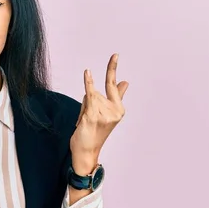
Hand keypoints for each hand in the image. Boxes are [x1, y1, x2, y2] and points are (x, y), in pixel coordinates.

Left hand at [69, 53, 128, 172]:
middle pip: (100, 91)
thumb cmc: (94, 132)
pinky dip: (88, 83)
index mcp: (119, 110)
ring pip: (90, 96)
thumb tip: (125, 82)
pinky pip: (89, 94)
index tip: (115, 55)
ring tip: (85, 122)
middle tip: (115, 55)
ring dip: (83, 108)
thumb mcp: (105, 114)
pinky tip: (88, 72)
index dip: (113, 69)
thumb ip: (114, 96)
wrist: (85, 152)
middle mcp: (115, 111)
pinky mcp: (93, 115)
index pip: (114, 86)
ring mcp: (104, 113)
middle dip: (107, 75)